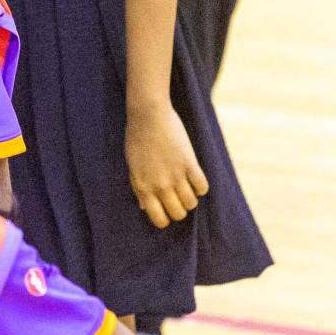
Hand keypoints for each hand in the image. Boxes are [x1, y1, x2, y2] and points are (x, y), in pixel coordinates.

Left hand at [124, 99, 208, 228]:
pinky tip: (194, 178)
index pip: (159, 219)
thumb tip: (143, 207)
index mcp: (143, 187)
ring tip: (185, 187)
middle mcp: (160, 185)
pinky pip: (202, 187)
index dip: (164, 219)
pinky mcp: (190, 164)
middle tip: (177, 198)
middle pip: (178, 214)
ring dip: (190, 199)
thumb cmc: (137, 140)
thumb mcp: (133, 166)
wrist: (148, 116)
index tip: (166, 211)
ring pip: (191, 203)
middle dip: (179, 209)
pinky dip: (201, 187)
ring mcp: (176, 175)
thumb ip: (138, 187)